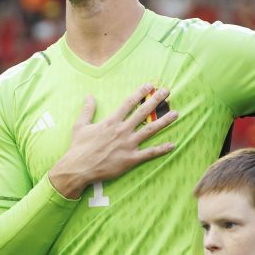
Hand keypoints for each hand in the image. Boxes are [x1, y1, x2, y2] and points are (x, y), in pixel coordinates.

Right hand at [49, 85, 177, 198]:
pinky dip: (161, 149)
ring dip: (164, 121)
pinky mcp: (130, 159)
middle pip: (143, 112)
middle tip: (167, 92)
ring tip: (175, 114)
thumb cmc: (78, 147)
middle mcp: (122, 131)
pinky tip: (172, 144)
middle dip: (156, 101)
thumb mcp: (80, 125)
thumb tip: (89, 96)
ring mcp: (128, 145)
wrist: (78, 168)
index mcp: (111, 121)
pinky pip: (149, 153)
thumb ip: (87, 110)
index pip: (129, 103)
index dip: (140, 93)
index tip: (150, 86)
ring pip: (150, 130)